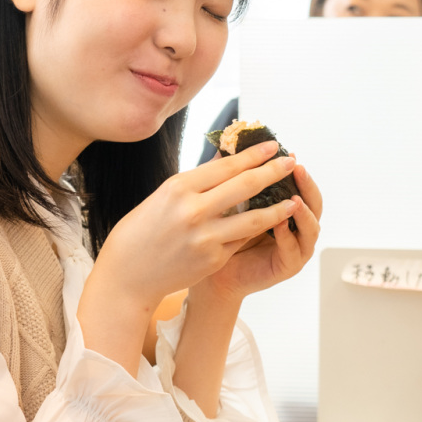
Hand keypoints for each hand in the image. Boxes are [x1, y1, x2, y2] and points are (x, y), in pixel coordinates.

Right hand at [90, 140, 303, 309]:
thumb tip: (227, 159)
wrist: (128, 275)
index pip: (226, 166)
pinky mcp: (213, 259)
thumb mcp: (164, 196)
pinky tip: (271, 223)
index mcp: (178, 188)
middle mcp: (193, 210)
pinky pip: (242, 239)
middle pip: (245, 186)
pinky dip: (257, 229)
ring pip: (253, 217)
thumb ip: (198, 180)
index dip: (253, 155)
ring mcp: (205, 237)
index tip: (271, 145)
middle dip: (273, 172)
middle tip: (290, 162)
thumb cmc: (141, 231)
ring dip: (278, 206)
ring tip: (294, 199)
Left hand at [190, 155, 321, 306]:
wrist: (212, 274)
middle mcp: (295, 225)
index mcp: (284, 207)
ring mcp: (295, 247)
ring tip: (294, 198)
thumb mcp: (227, 202)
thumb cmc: (219, 236)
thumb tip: (226, 142)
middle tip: (296, 168)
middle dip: (306, 184)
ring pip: (310, 227)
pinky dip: (288, 236)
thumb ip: (232, 177)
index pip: (297, 184)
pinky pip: (293, 250)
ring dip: (303, 211)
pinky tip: (279, 223)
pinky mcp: (288, 266)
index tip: (284, 151)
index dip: (291, 168)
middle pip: (313, 202)